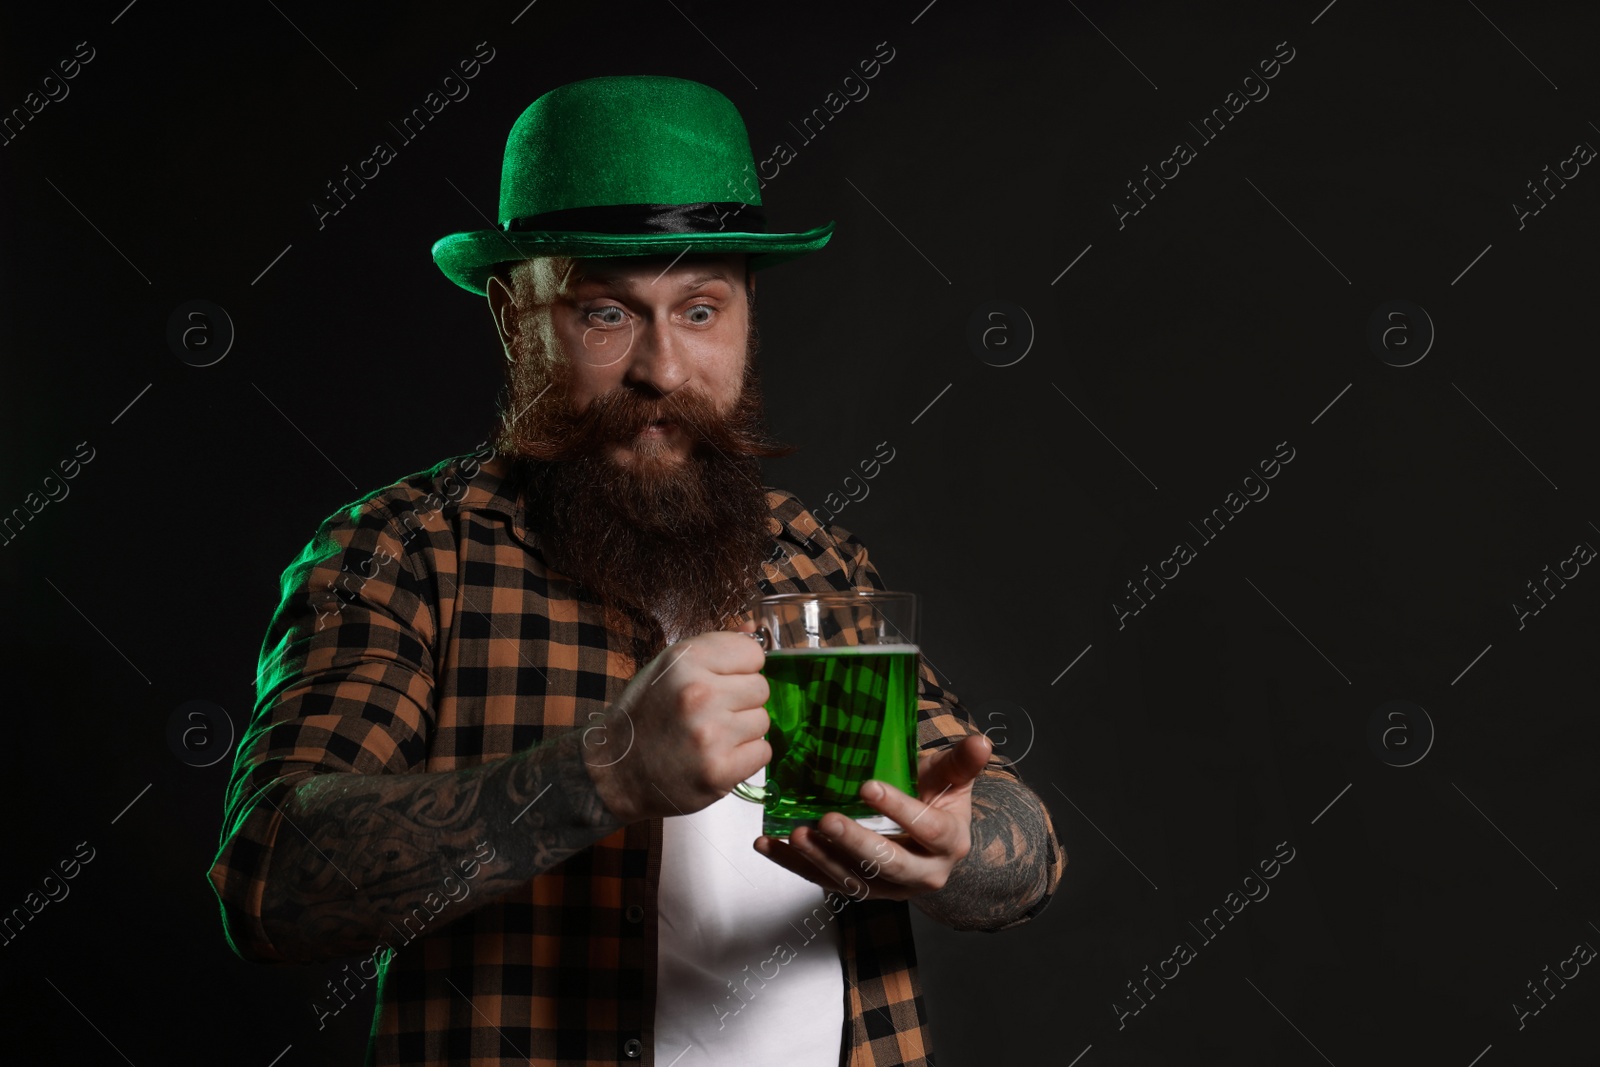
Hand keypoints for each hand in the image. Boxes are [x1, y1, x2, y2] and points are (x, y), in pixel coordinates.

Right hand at [582, 619, 769, 824]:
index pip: (752, 653)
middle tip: (711, 714)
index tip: (720, 682)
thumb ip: (714, 647)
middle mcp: (699, 693)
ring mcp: (711, 734)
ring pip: (762, 721)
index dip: (740, 669)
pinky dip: (745, 758)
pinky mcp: (720, 771)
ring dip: (743, 730)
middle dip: (741, 701)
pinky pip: (763, 752)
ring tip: (711, 736)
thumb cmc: (644, 717)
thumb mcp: (669, 668)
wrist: (616, 771)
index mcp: (685, 660)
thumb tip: (755, 626)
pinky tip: (717, 756)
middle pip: (760, 688)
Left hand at [753, 733, 992, 900]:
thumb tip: (982, 740)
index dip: (899, 809)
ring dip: (821, 860)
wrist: (933, 840)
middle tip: (826, 819)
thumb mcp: (952, 778)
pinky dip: (795, 865)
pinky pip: (825, 881)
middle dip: (855, 842)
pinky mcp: (862, 890)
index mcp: (949, 842)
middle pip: (889, 863)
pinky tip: (769, 844)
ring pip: (855, 880)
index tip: (868, 786)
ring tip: (795, 834)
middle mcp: (923, 873)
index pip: (926, 828)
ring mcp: (891, 888)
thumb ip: (962, 762)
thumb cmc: (938, 799)